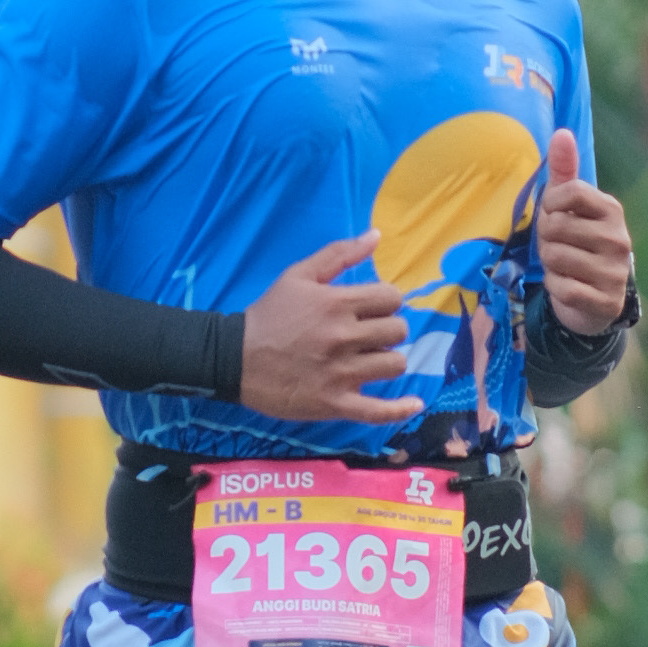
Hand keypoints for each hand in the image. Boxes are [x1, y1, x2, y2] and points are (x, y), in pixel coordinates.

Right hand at [237, 234, 414, 425]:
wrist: (233, 358)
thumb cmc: (268, 315)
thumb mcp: (297, 275)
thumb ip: (339, 254)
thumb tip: (377, 236)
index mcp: (336, 303)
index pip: (392, 298)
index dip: (387, 302)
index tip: (372, 309)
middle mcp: (343, 337)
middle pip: (398, 331)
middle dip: (388, 329)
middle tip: (370, 334)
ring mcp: (341, 373)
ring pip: (394, 365)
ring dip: (388, 360)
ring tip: (371, 359)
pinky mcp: (335, 403)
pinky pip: (378, 411)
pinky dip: (400, 409)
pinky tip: (414, 404)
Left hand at [536, 131, 634, 335]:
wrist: (595, 298)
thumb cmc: (577, 242)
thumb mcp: (570, 206)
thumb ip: (565, 171)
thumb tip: (561, 132)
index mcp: (611, 209)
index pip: (568, 192)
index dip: (550, 204)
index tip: (554, 216)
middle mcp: (619, 239)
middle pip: (556, 227)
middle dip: (546, 239)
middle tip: (558, 246)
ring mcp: (615, 272)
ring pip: (555, 258)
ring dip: (550, 265)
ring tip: (564, 266)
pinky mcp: (606, 301)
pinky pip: (562, 288)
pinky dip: (555, 289)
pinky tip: (567, 287)